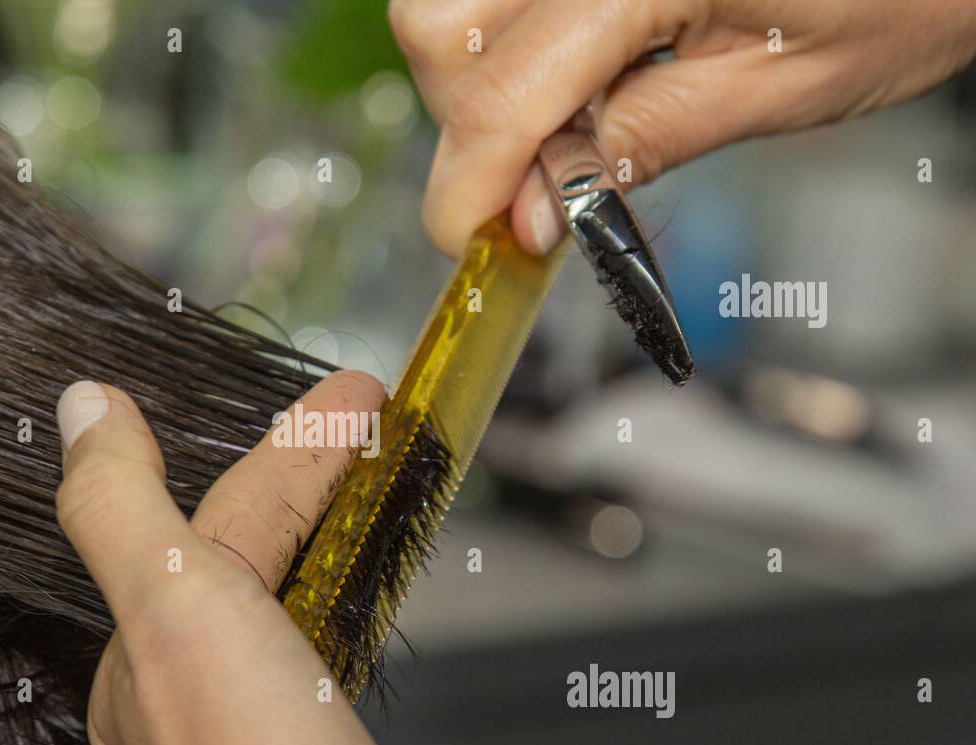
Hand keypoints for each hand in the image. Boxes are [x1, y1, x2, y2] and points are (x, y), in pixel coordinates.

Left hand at [54, 372, 426, 744]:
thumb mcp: (174, 609)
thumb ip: (124, 507)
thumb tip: (81, 409)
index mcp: (144, 651)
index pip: (223, 512)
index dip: (293, 444)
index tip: (352, 395)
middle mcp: (185, 694)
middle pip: (251, 546)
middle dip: (314, 469)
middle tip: (370, 413)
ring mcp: (248, 732)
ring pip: (282, 596)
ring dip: (327, 521)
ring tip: (371, 473)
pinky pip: (313, 650)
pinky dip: (340, 592)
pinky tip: (356, 590)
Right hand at [389, 0, 975, 256]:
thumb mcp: (784, 89)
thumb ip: (640, 141)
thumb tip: (533, 209)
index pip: (500, 93)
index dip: (468, 184)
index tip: (471, 239)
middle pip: (440, 26)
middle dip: (467, 118)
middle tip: (536, 173)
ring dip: (478, 71)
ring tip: (565, 108)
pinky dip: (509, 33)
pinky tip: (576, 59)